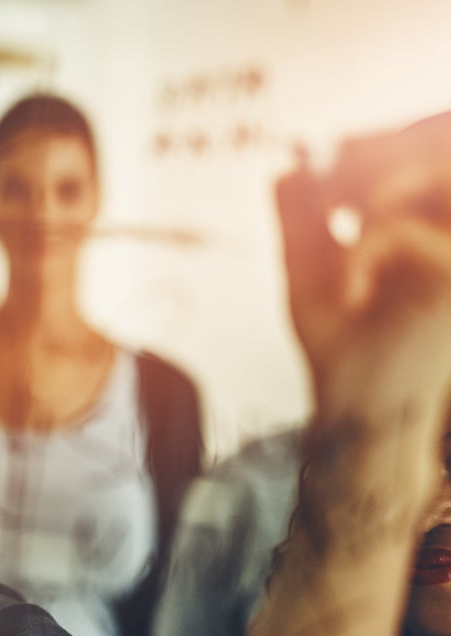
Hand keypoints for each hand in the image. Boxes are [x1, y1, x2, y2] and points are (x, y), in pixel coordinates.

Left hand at [277, 114, 450, 433]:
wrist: (357, 412)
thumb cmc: (341, 349)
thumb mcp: (308, 269)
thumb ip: (302, 216)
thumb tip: (289, 163)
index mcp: (429, 219)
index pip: (427, 139)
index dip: (373, 137)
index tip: (317, 162)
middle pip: (441, 134)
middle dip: (369, 150)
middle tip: (322, 192)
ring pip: (439, 166)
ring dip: (376, 179)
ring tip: (341, 216)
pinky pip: (400, 229)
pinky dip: (360, 250)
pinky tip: (347, 294)